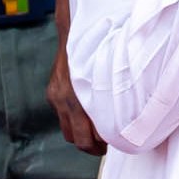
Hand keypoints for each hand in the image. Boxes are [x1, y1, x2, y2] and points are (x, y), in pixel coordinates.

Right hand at [48, 23, 106, 155]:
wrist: (77, 32)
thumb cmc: (101, 53)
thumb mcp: (111, 78)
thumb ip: (115, 101)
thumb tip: (126, 122)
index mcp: (76, 99)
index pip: (84, 138)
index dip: (100, 147)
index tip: (113, 146)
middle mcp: (62, 100)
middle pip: (74, 139)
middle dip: (91, 146)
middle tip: (107, 146)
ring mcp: (55, 96)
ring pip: (67, 130)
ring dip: (82, 135)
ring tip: (100, 134)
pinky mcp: (52, 92)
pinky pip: (63, 116)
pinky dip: (76, 121)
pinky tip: (90, 117)